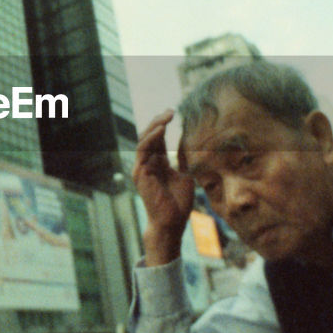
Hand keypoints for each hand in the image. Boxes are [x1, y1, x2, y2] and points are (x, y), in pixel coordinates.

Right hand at [132, 110, 194, 264]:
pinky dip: (151, 138)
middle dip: (158, 121)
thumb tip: (192, 144)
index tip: (174, 112)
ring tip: (166, 117)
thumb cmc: (178, 203)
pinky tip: (161, 129)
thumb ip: (184, 160)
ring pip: (144, 140)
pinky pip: (143, 150)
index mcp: (157, 163)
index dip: (164, 124)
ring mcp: (141, 168)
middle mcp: (147, 163)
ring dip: (155, 126)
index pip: (157, 138)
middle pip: (149, 136)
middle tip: (170, 111)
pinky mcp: (140, 173)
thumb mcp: (185, 175)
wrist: (172, 221)